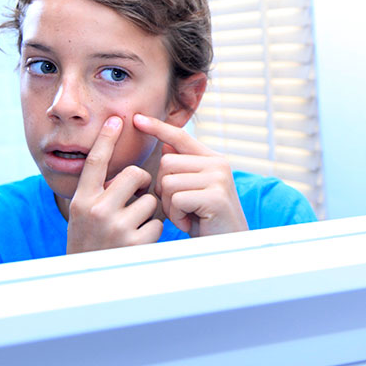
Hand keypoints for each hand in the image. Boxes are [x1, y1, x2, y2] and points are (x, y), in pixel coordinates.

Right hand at [66, 116, 162, 253]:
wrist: (87, 282)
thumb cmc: (89, 243)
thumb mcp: (84, 216)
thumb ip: (99, 193)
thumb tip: (127, 171)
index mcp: (82, 200)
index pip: (96, 162)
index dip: (106, 139)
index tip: (116, 120)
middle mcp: (97, 210)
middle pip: (134, 174)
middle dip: (142, 182)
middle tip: (136, 195)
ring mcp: (116, 227)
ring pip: (150, 200)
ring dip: (148, 211)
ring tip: (133, 226)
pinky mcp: (134, 243)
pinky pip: (157, 224)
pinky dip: (153, 231)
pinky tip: (139, 241)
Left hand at [133, 114, 248, 237]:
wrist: (228, 247)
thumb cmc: (207, 221)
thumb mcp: (193, 191)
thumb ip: (183, 168)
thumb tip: (165, 145)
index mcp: (213, 159)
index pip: (181, 137)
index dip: (158, 128)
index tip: (137, 119)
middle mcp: (218, 164)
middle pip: (166, 163)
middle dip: (164, 189)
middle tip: (180, 207)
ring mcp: (218, 178)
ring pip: (168, 182)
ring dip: (170, 205)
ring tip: (187, 216)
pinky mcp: (215, 196)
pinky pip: (177, 199)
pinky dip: (177, 216)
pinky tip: (191, 223)